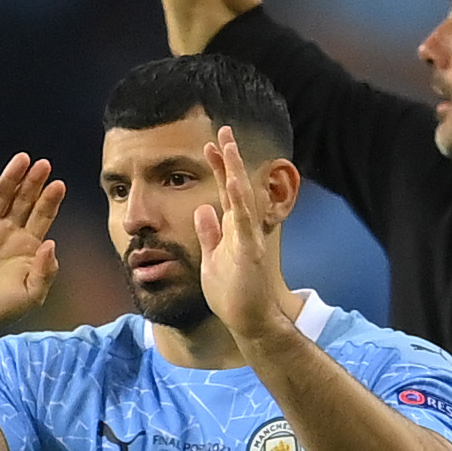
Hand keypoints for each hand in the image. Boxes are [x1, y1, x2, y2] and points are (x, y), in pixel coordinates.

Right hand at [0, 155, 64, 341]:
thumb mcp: (31, 296)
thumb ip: (45, 272)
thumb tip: (52, 244)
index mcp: (27, 247)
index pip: (42, 217)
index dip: (50, 201)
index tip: (59, 184)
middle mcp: (8, 233)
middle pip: (24, 201)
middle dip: (34, 183)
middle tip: (44, 164)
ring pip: (0, 196)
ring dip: (10, 177)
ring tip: (22, 159)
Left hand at [192, 126, 295, 345]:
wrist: (248, 321)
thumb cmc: (232, 294)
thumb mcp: (212, 257)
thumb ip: (209, 234)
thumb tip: (202, 210)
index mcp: (232, 229)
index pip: (225, 190)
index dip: (219, 167)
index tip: (210, 144)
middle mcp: (243, 228)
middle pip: (235, 186)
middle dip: (229, 158)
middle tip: (223, 129)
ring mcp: (248, 238)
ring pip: (242, 197)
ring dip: (235, 169)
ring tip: (228, 144)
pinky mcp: (250, 251)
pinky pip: (244, 222)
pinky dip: (240, 200)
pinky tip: (235, 181)